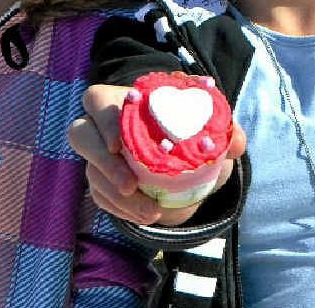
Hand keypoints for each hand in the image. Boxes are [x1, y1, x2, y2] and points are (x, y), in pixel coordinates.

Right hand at [68, 83, 246, 226]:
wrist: (186, 163)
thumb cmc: (189, 133)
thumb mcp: (209, 129)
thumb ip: (225, 130)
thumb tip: (236, 141)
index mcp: (125, 101)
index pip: (96, 99)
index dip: (103, 119)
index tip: (120, 143)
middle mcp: (103, 125)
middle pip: (79, 134)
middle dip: (102, 161)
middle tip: (129, 184)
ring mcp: (98, 155)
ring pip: (90, 172)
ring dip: (116, 195)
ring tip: (150, 212)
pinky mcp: (101, 181)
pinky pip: (99, 196)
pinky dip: (120, 209)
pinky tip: (144, 215)